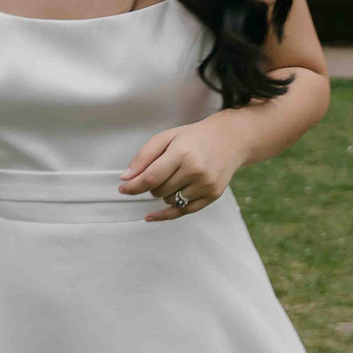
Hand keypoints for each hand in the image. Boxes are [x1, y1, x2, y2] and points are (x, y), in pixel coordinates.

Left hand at [119, 118, 247, 222]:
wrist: (229, 139)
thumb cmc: (195, 137)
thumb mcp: (166, 137)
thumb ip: (144, 156)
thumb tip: (127, 177)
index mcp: (182, 153)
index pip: (151, 177)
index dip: (133, 186)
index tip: (123, 188)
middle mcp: (195, 170)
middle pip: (159, 190)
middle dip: (151, 185)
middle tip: (157, 172)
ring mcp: (205, 185)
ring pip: (170, 201)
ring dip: (163, 193)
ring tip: (173, 177)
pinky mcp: (212, 195)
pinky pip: (184, 211)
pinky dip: (167, 213)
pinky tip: (153, 214)